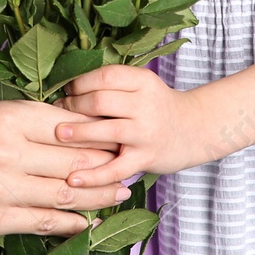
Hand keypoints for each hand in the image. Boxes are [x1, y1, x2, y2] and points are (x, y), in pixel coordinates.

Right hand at [0, 101, 125, 236]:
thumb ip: (21, 123)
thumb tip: (66, 128)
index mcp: (6, 116)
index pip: (68, 123)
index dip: (98, 131)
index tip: (117, 133)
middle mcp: (8, 151)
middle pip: (74, 159)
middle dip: (106, 163)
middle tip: (129, 163)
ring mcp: (1, 188)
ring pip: (66, 193)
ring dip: (98, 195)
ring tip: (120, 192)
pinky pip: (43, 222)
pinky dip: (71, 223)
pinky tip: (89, 221)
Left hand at [54, 66, 202, 184]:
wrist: (196, 128)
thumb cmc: (158, 104)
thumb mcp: (142, 84)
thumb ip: (114, 83)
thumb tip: (69, 87)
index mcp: (143, 81)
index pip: (105, 76)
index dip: (80, 83)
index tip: (66, 90)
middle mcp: (145, 105)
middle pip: (101, 101)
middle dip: (74, 106)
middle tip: (58, 113)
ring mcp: (146, 133)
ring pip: (106, 131)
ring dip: (78, 133)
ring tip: (58, 135)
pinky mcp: (146, 158)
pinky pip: (116, 169)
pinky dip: (93, 176)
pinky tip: (74, 179)